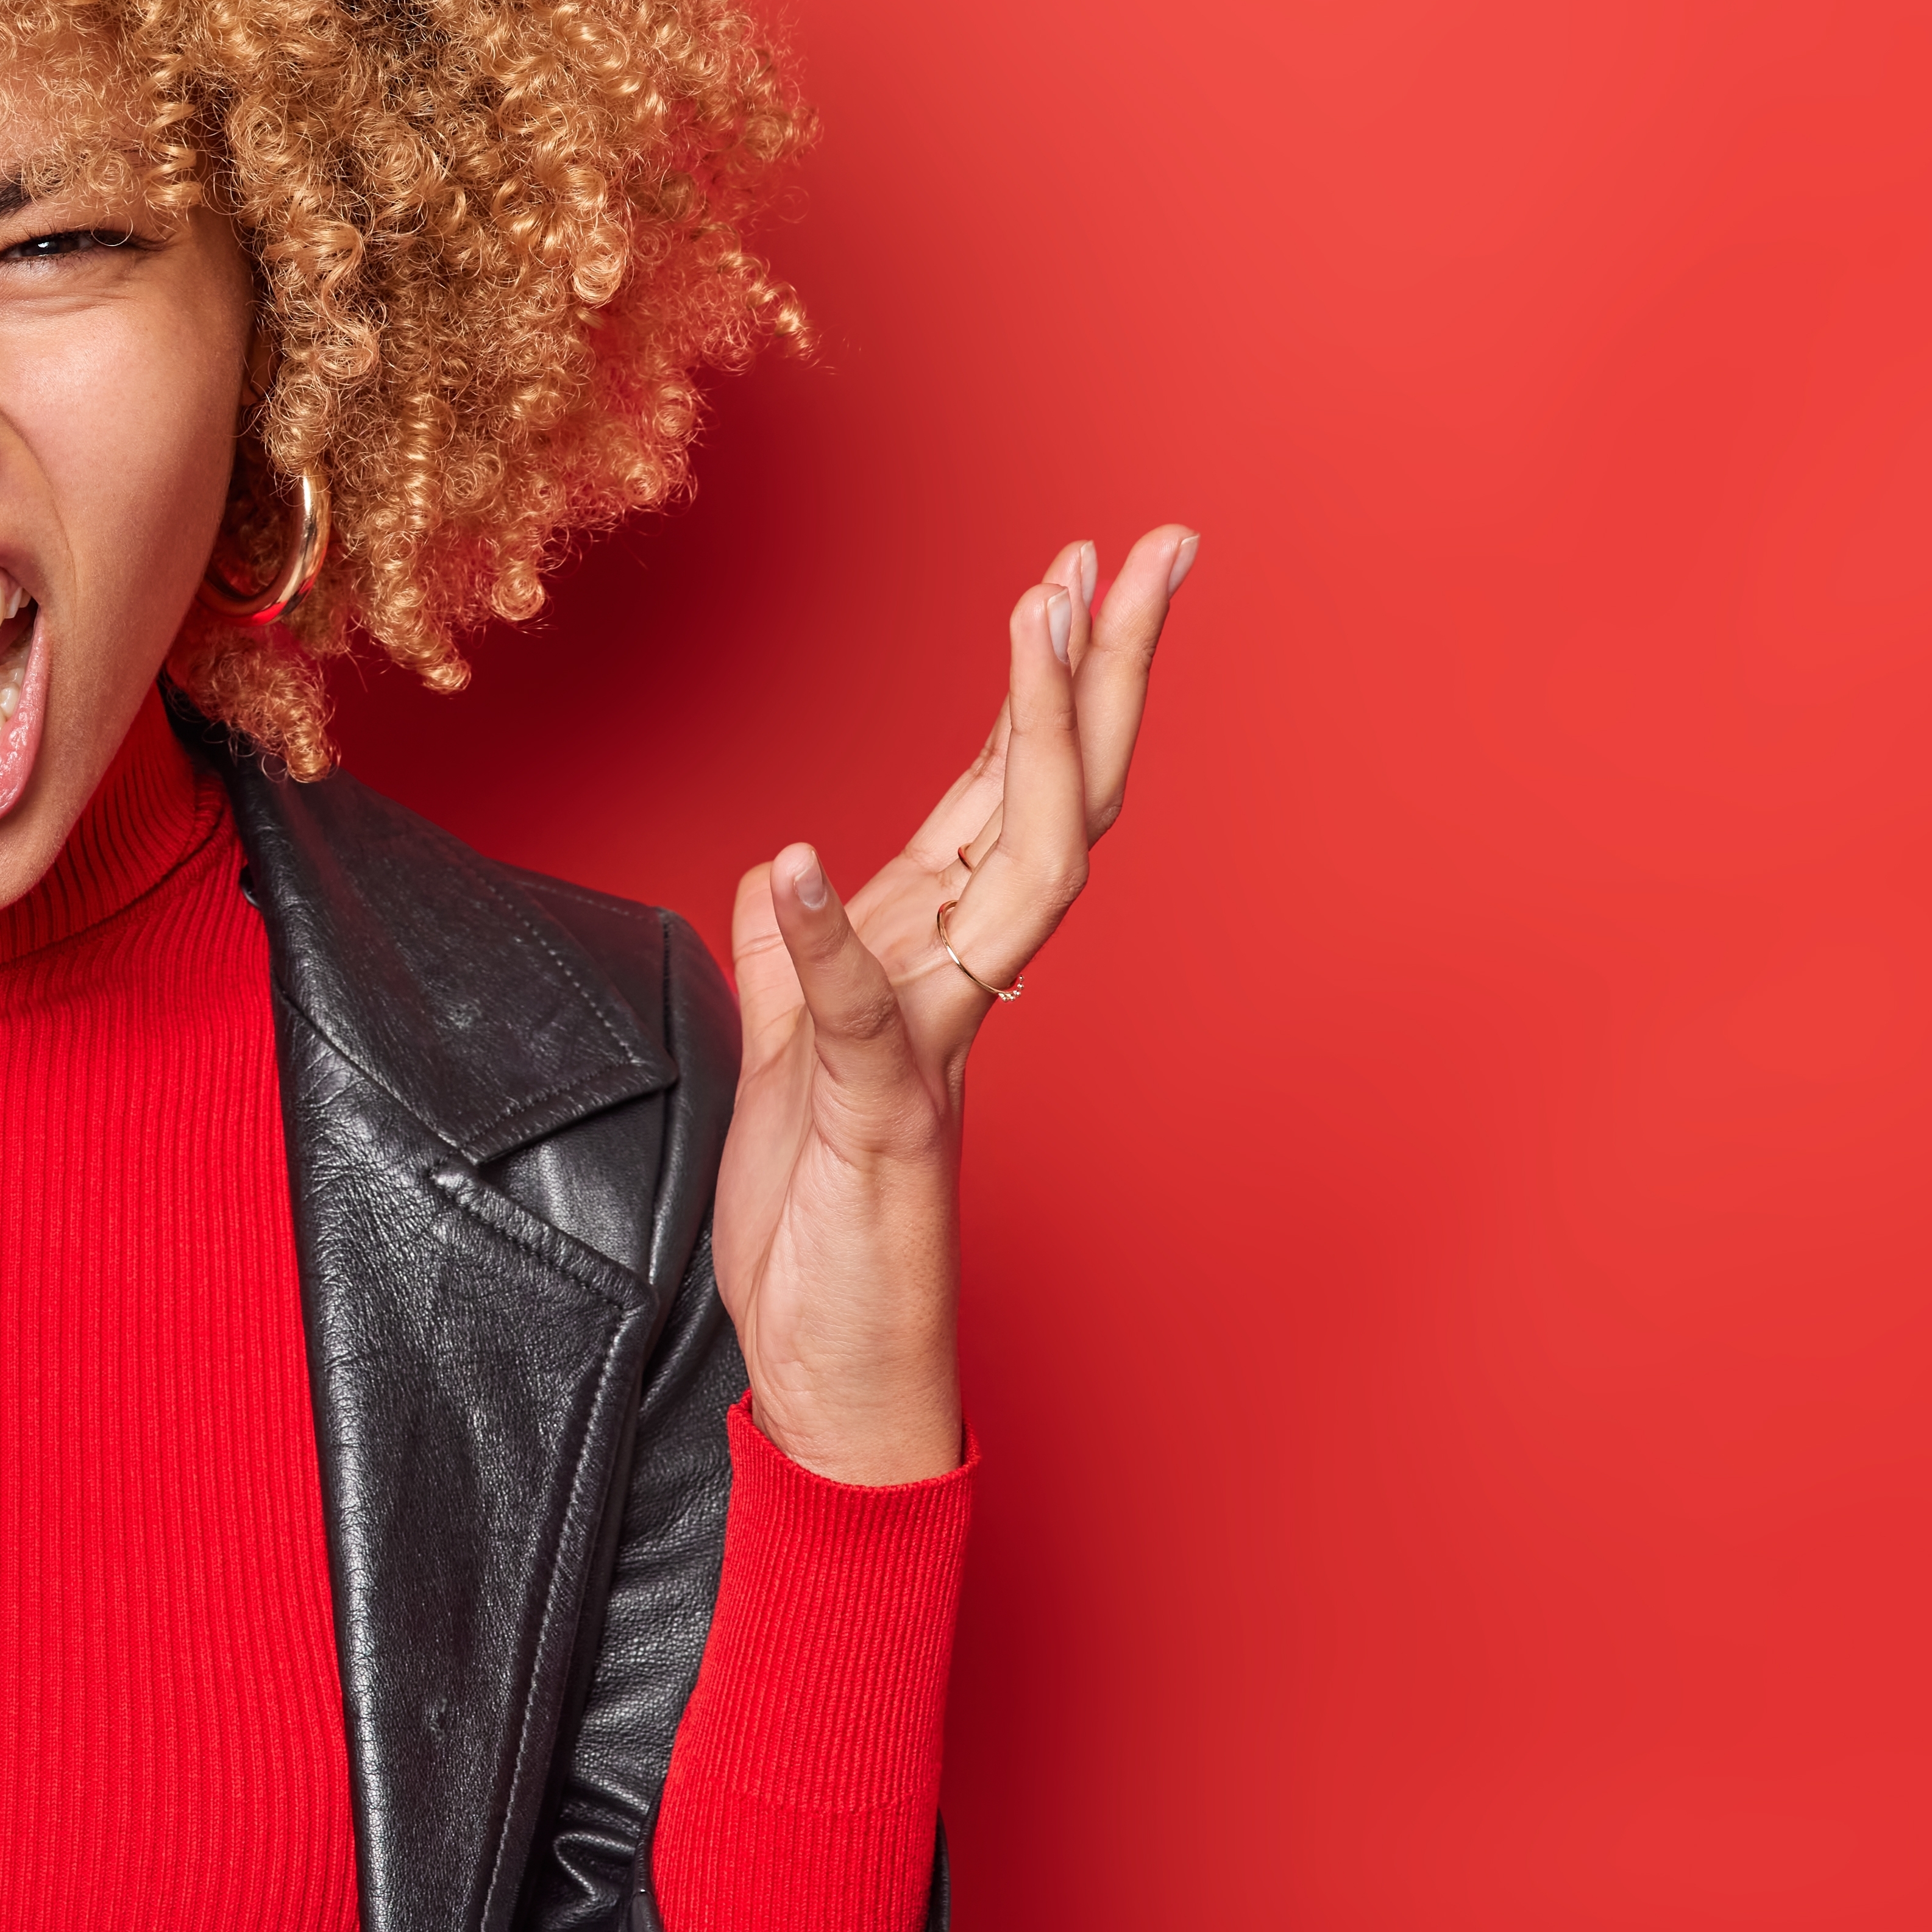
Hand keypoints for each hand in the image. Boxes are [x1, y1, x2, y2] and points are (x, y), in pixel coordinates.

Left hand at [713, 526, 1197, 1484]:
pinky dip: (828, 937)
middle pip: (1051, 800)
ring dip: (1022, 742)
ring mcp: (932, 1048)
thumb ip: (794, 969)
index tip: (1083, 567)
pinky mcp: (882, 1120)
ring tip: (1041, 619)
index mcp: (932, 959)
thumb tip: (784, 875)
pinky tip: (800, 861)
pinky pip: (857, 1016)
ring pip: (1007, 875)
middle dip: (1101, 671)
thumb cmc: (821, 1234)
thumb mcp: (786, 1071)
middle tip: (1147, 551)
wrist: (833, 1380)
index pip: (1001, 790)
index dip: (1043, 679)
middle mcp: (957, 986)